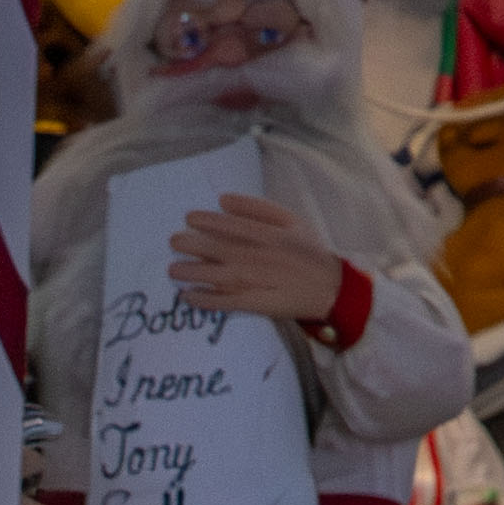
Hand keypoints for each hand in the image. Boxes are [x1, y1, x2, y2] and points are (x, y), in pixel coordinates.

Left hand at [165, 191, 350, 324]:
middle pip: (219, 250)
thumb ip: (258, 208)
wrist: (330, 287)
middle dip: (192, 245)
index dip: (207, 221)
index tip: (189, 219)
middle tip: (174, 242)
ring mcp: (256, 282)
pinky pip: (225, 303)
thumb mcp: (290, 220)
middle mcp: (260, 258)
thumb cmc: (308, 250)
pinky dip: (205, 300)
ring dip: (192, 273)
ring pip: (217, 276)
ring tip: (173, 269)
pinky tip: (187, 296)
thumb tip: (223, 200)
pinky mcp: (255, 304)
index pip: (231, 226)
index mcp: (269, 235)